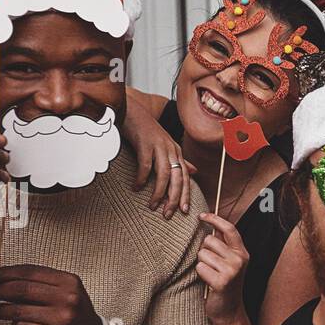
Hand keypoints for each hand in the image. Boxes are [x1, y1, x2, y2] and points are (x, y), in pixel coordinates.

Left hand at [0, 265, 102, 324]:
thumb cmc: (72, 310)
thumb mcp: (64, 290)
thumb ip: (38, 283)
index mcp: (68, 281)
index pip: (28, 271)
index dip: (2, 273)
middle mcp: (66, 299)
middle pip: (20, 290)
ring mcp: (60, 320)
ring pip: (17, 311)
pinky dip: (14, 324)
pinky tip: (12, 322)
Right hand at [125, 96, 195, 218]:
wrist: (131, 110)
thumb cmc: (146, 130)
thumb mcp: (165, 145)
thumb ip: (179, 159)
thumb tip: (194, 171)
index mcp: (176, 151)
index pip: (185, 177)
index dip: (185, 194)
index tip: (184, 211)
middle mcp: (170, 149)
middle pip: (177, 178)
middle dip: (174, 198)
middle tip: (168, 214)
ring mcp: (158, 146)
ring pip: (164, 174)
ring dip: (159, 192)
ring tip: (152, 206)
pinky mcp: (145, 143)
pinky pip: (145, 165)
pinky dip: (141, 179)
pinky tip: (136, 188)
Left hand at [195, 212, 249, 324]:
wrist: (229, 310)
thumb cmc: (225, 284)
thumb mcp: (230, 262)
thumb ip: (224, 245)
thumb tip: (211, 224)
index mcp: (242, 253)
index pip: (229, 229)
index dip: (214, 219)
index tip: (201, 216)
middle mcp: (239, 260)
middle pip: (210, 240)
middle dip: (205, 251)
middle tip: (212, 266)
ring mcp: (231, 271)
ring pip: (202, 254)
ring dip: (202, 264)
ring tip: (211, 274)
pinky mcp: (221, 282)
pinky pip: (200, 268)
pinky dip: (201, 275)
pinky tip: (209, 282)